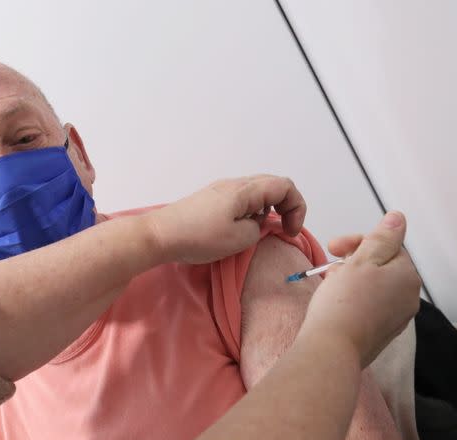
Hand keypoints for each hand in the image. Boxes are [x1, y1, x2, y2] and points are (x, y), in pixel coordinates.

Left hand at [145, 175, 306, 263]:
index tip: (290, 230)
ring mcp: (220, 190)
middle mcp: (234, 184)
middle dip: (285, 206)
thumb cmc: (198, 237)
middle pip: (272, 185)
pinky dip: (250, 211)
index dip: (296, 207)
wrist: (160, 235)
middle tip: (282, 229)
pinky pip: (240, 199)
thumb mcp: (239, 238)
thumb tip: (259, 223)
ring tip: (259, 231)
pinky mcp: (209, 200)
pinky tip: (240, 229)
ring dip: (266, 208)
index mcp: (245, 190)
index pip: (285, 186)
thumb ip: (259, 228)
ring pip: (256, 191)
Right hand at [300, 211, 421, 367]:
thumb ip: (381, 237)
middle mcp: (407, 298)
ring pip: (374, 287)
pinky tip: (335, 303)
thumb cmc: (343, 304)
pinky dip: (353, 300)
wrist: (331, 348)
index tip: (334, 246)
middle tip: (329, 266)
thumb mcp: (360, 261)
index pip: (388, 247)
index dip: (359, 243)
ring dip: (351, 280)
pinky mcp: (379, 333)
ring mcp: (395, 318)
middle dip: (354, 262)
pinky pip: (368, 307)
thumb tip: (398, 218)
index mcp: (407, 276)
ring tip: (329, 284)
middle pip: (382, 267)